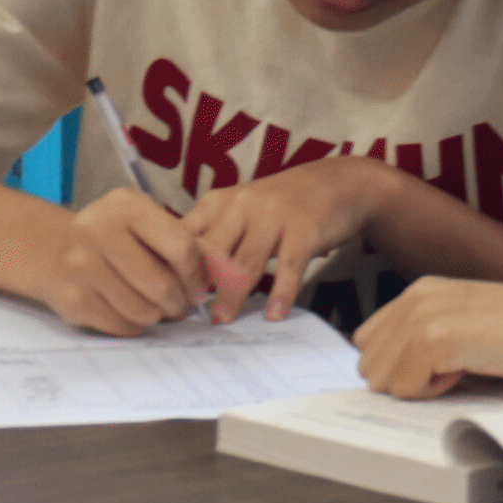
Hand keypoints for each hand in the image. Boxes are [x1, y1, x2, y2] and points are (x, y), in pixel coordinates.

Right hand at [39, 188, 209, 335]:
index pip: (181, 247)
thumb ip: (184, 244)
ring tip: (157, 308)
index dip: (197, 273)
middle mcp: (97, 230)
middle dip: (179, 302)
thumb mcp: (147, 222)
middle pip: (161, 285)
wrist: (57, 248)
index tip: (199, 285)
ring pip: (142, 311)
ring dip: (158, 316)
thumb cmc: (117, 236)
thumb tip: (220, 278)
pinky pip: (120, 326)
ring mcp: (80, 266)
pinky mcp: (71, 299)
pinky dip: (134, 325)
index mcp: (126, 205)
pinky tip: (132, 312)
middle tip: (181, 305)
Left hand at [182, 157, 392, 322]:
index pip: (185, 236)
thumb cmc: (278, 205)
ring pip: (245, 262)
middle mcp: (243, 204)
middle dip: (198, 285)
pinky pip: (288, 267)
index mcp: (219, 201)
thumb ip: (213, 238)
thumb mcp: (239, 210)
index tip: (168, 296)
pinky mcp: (305, 230)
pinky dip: (280, 294)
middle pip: (211, 251)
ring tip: (222, 320)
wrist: (334, 182)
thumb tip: (182, 283)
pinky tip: (274, 315)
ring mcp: (275, 216)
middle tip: (189, 314)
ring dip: (232, 295)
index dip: (174, 268)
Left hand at [353, 277, 502, 398]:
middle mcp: (415, 298)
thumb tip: (385, 372)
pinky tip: (466, 370)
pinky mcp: (434, 340)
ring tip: (458, 368)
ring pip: (382, 379)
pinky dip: (433, 392)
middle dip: (402, 378)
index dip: (394, 365)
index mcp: (419, 290)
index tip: (429, 368)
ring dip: (417, 386)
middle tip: (448, 368)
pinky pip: (405, 388)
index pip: (367, 340)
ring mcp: (422, 317)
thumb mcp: (463, 318)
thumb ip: (424, 332)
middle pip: (369, 363)